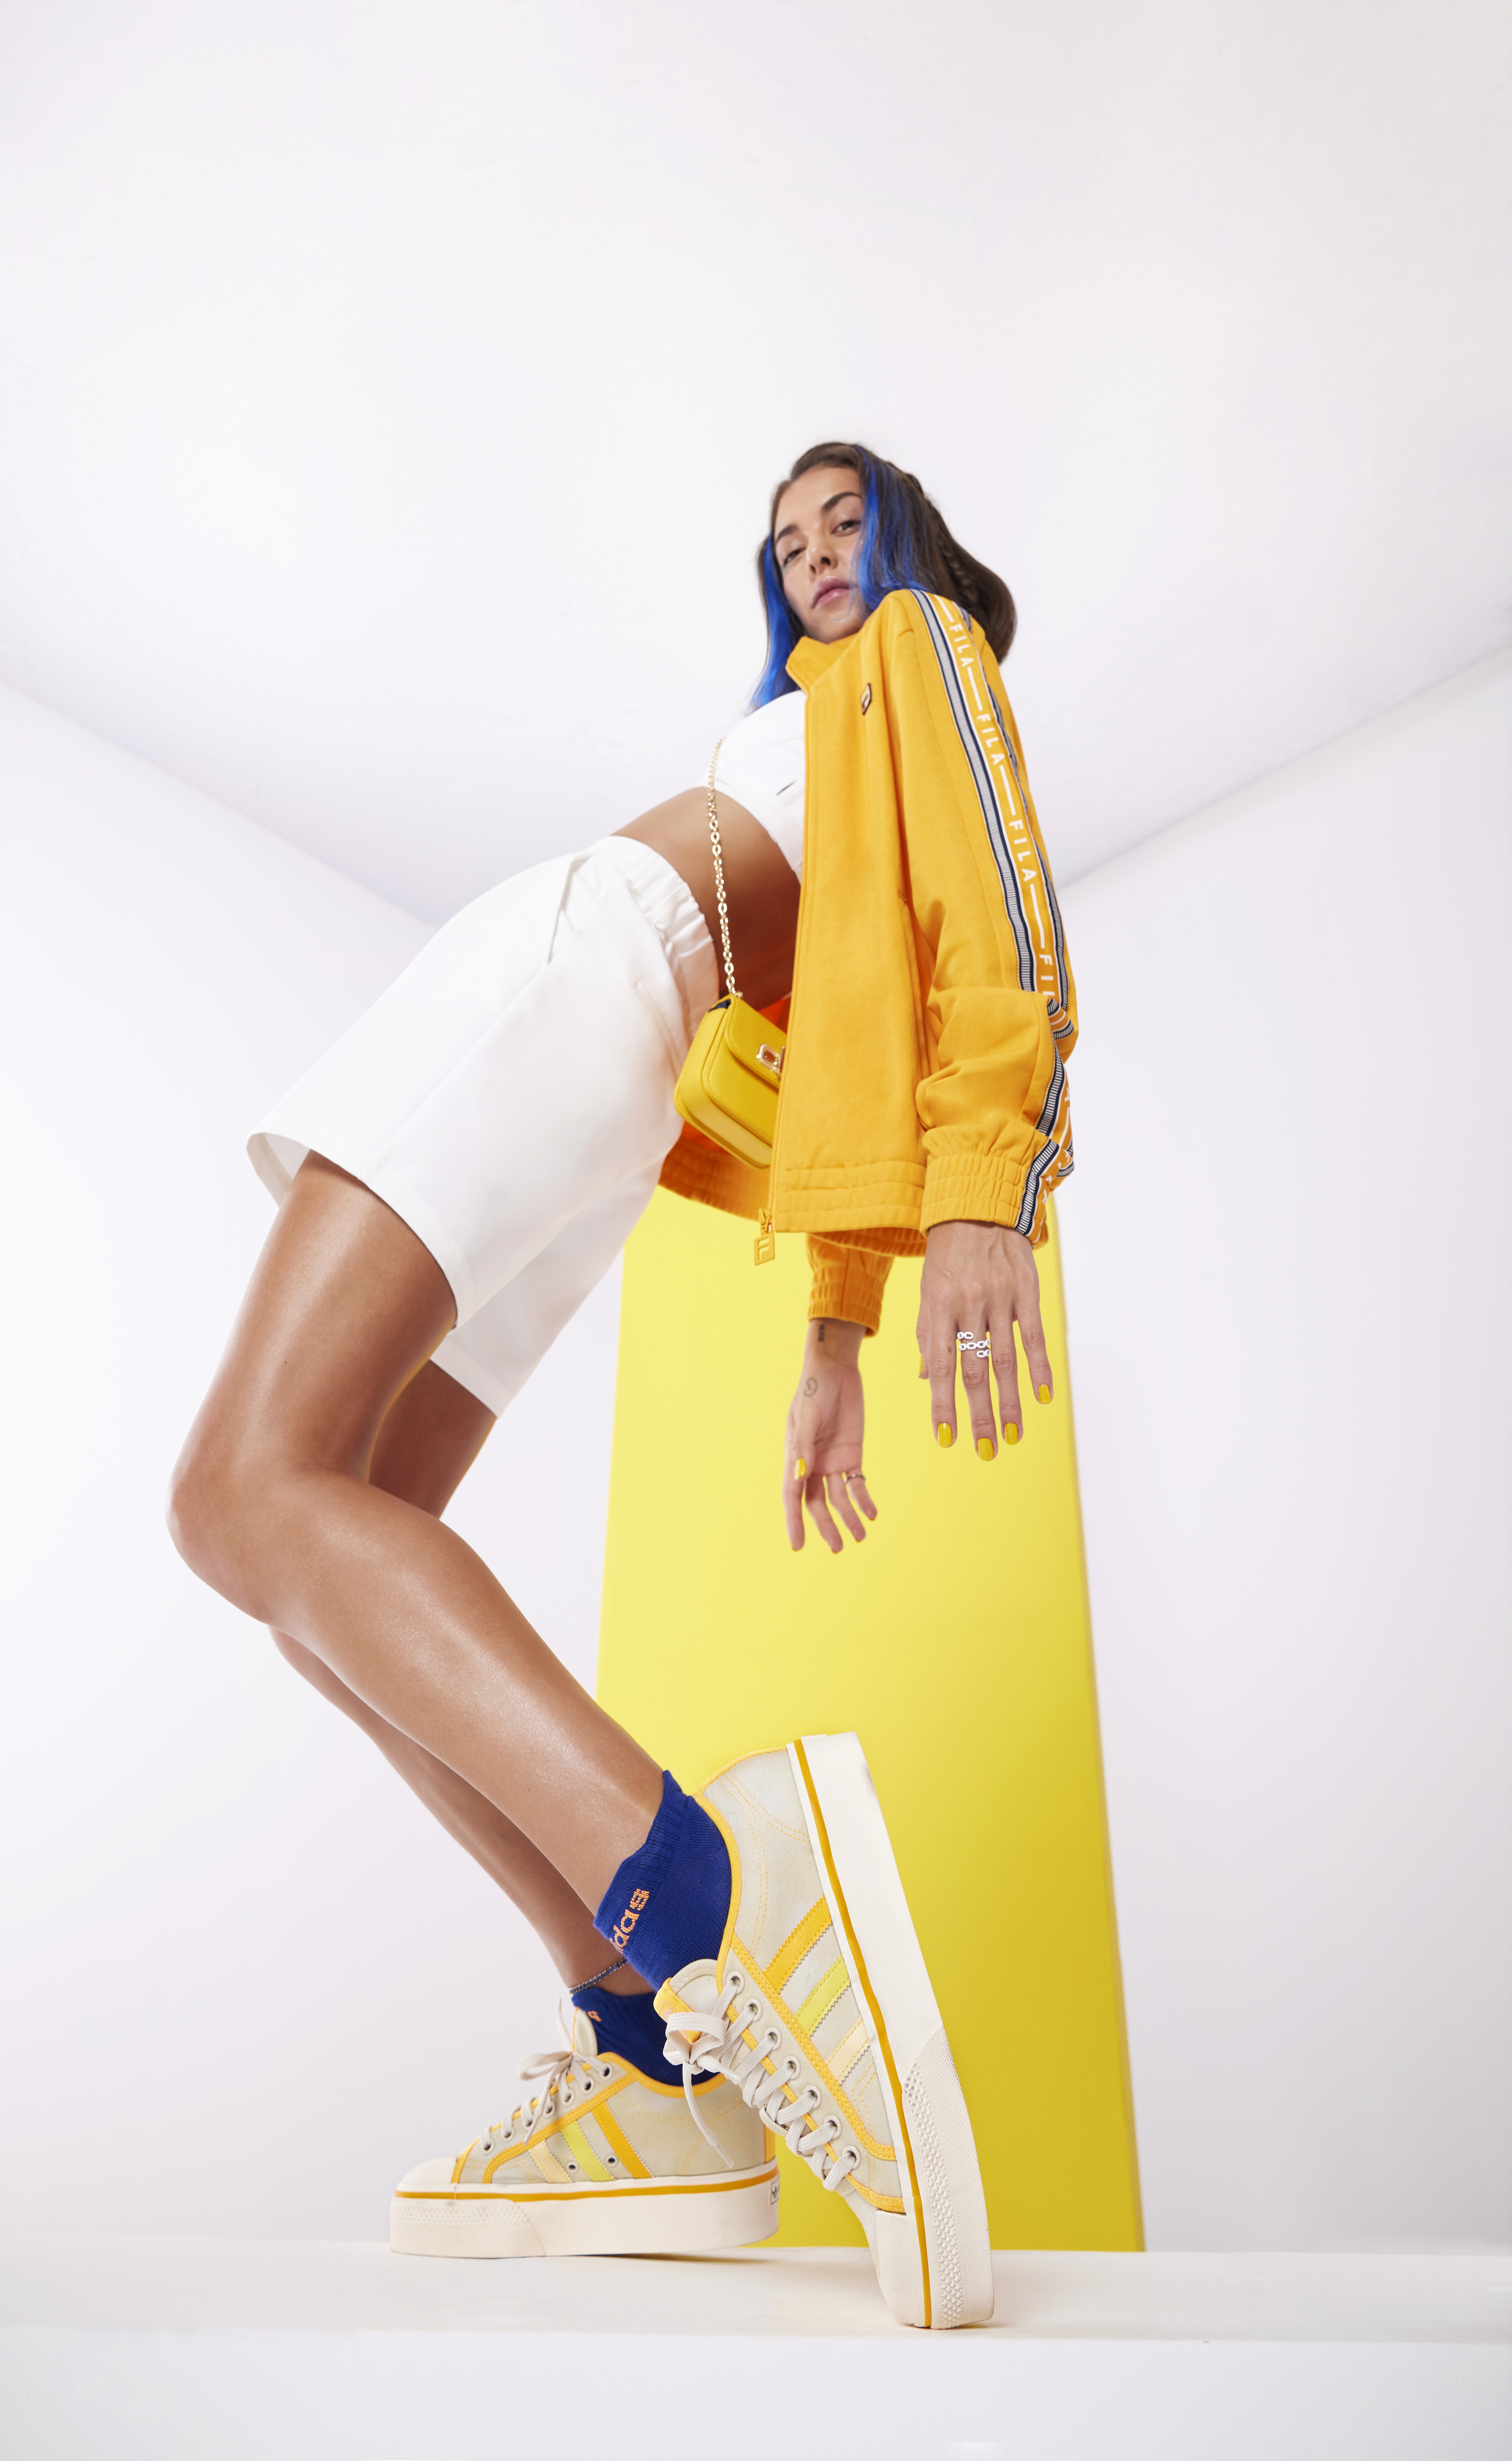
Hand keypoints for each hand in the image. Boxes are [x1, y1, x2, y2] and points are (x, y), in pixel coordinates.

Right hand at [783, 1318, 876, 1553]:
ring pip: (838, 1498)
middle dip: (825, 1526)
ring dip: (848, 1517)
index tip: (797, 1545)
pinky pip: (857, 1484)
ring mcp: (832, 1461)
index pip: (792, 1496)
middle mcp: (812, 1464)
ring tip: (860, 1536)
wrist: (835, 1368)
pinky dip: (864, 1499)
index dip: (794, 1521)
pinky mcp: (851, 1455)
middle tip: (837, 1547)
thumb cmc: (813, 1388)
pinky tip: (872, 1513)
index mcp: (795, 1457)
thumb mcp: (806, 1415)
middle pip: (817, 1503)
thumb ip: (802, 1446)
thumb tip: (799, 1476)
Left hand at [916, 1220, 1051, 1455]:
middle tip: (985, 1451)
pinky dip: (1040, 1369)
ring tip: (1012, 1436)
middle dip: (979, 1415)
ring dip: (1010, 1402)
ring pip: (1005, 1361)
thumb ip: (928, 1335)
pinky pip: (1034, 1336)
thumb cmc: (947, 1256)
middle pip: (974, 1371)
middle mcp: (968, 1306)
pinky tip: (1042, 1397)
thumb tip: (928, 1379)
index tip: (946, 1437)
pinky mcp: (1026, 1292)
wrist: (977, 1207)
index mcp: (938, 1309)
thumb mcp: (927, 1292)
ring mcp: (999, 1299)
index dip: (944, 1404)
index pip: (941, 1366)